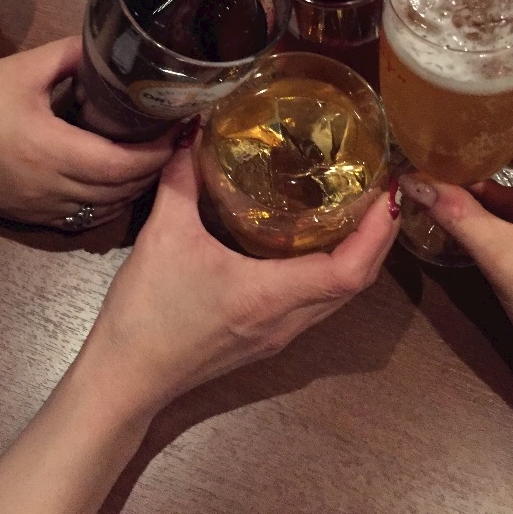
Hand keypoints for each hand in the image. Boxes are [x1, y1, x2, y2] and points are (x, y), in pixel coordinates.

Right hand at [0, 38, 177, 227]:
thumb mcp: (21, 70)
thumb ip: (70, 54)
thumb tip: (112, 45)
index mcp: (50, 149)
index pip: (120, 164)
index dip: (155, 153)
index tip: (175, 130)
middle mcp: (51, 186)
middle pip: (120, 189)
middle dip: (154, 168)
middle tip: (172, 140)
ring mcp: (42, 208)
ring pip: (106, 208)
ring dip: (135, 187)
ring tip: (153, 157)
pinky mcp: (33, 218)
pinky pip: (85, 218)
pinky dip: (110, 202)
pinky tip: (118, 179)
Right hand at [0, 145, 399, 513]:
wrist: (124, 380)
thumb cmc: (148, 313)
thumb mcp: (162, 237)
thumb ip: (180, 181)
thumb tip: (192, 133)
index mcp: (272, 296)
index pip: (350, 270)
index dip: (377, 232)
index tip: (388, 191)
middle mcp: (288, 320)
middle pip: (357, 284)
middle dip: (378, 239)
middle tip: (379, 191)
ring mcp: (279, 335)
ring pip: (339, 298)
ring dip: (358, 257)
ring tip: (356, 210)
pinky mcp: (264, 339)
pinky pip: (316, 304)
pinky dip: (330, 271)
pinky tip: (312, 243)